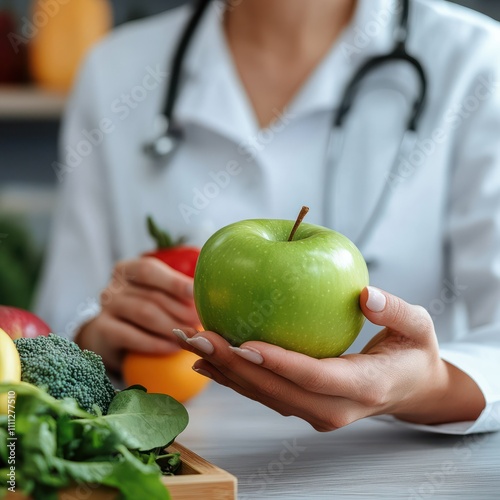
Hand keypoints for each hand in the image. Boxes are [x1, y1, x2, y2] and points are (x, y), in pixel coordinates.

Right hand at [76, 257, 199, 371]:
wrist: (113, 338)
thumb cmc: (145, 310)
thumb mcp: (158, 294)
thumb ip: (179, 288)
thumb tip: (213, 286)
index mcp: (128, 270)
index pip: (149, 270)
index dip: (174, 281)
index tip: (195, 292)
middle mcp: (113, 286)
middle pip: (151, 295)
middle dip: (181, 309)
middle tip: (201, 320)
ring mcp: (105, 309)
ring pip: (144, 314)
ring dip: (172, 326)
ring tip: (192, 335)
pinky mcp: (102, 332)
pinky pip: (131, 336)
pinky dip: (155, 342)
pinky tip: (173, 347)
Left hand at [173, 287, 484, 430]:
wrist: (410, 388)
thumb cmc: (413, 353)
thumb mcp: (418, 327)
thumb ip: (396, 311)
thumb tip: (366, 293)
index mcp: (364, 387)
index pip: (314, 377)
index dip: (278, 362)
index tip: (243, 342)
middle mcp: (334, 409)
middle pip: (277, 391)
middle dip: (234, 366)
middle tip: (199, 338)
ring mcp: (316, 412)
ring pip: (264, 396)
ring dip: (225, 372)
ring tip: (191, 345)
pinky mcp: (303, 407)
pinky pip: (264, 393)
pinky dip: (234, 378)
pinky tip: (207, 361)